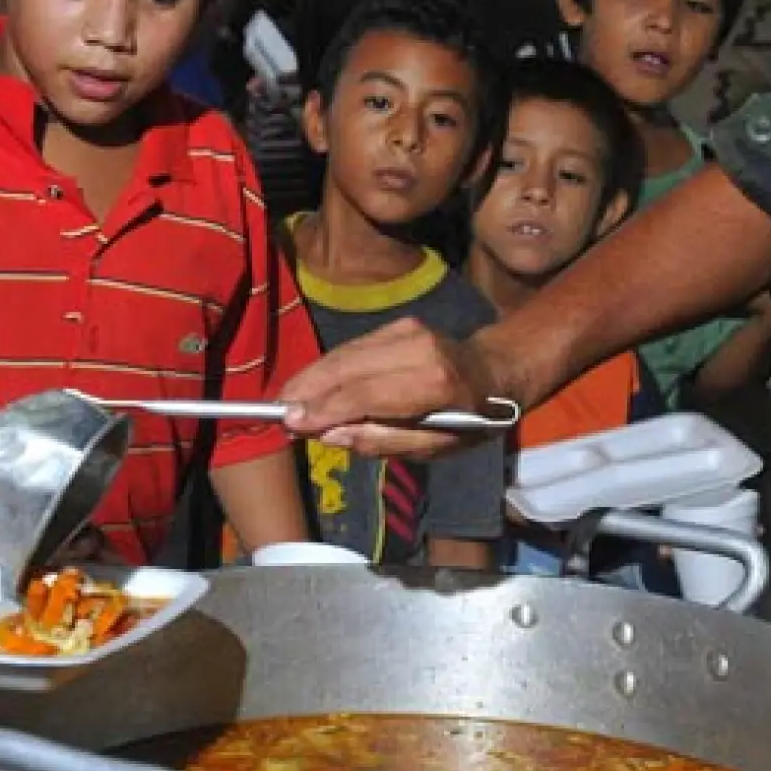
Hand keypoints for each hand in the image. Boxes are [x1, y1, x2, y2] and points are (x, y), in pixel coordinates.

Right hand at [281, 317, 503, 458]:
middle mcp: (418, 348)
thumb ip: (382, 441)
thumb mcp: (435, 446)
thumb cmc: (468, 419)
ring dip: (311, 377)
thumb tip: (330, 435)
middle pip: (346, 368)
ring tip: (286, 401)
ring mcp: (407, 330)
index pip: (363, 394)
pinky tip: (310, 384)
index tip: (290, 423)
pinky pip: (352, 348)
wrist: (494, 373)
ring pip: (344, 354)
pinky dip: (328, 367)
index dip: (322, 409)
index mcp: (432, 383)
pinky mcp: (399, 323)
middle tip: (276, 412)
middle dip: (307, 390)